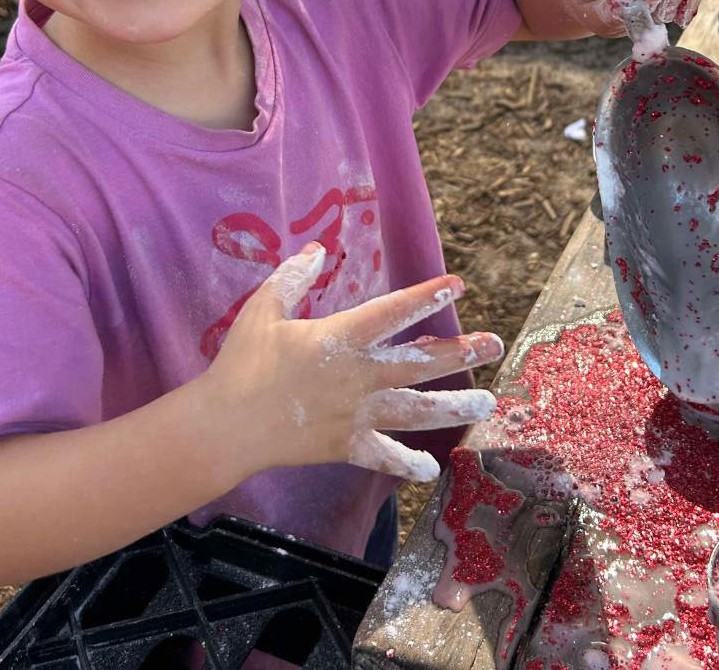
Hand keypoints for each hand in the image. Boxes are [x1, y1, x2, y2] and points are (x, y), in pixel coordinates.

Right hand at [201, 244, 502, 481]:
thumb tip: (316, 250)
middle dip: (460, 353)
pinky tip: (431, 468)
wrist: (224, 426)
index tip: (458, 284)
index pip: (393, 312)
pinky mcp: (345, 447)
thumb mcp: (263, 310)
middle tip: (494, 344)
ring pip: (415, 410)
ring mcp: (355, 415)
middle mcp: (358, 377)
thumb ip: (292, 278)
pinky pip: (383, 456)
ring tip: (486, 404)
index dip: (427, 297)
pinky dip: (407, 463)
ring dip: (453, 406)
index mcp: (340, 339)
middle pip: (419, 363)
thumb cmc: (242, 363)